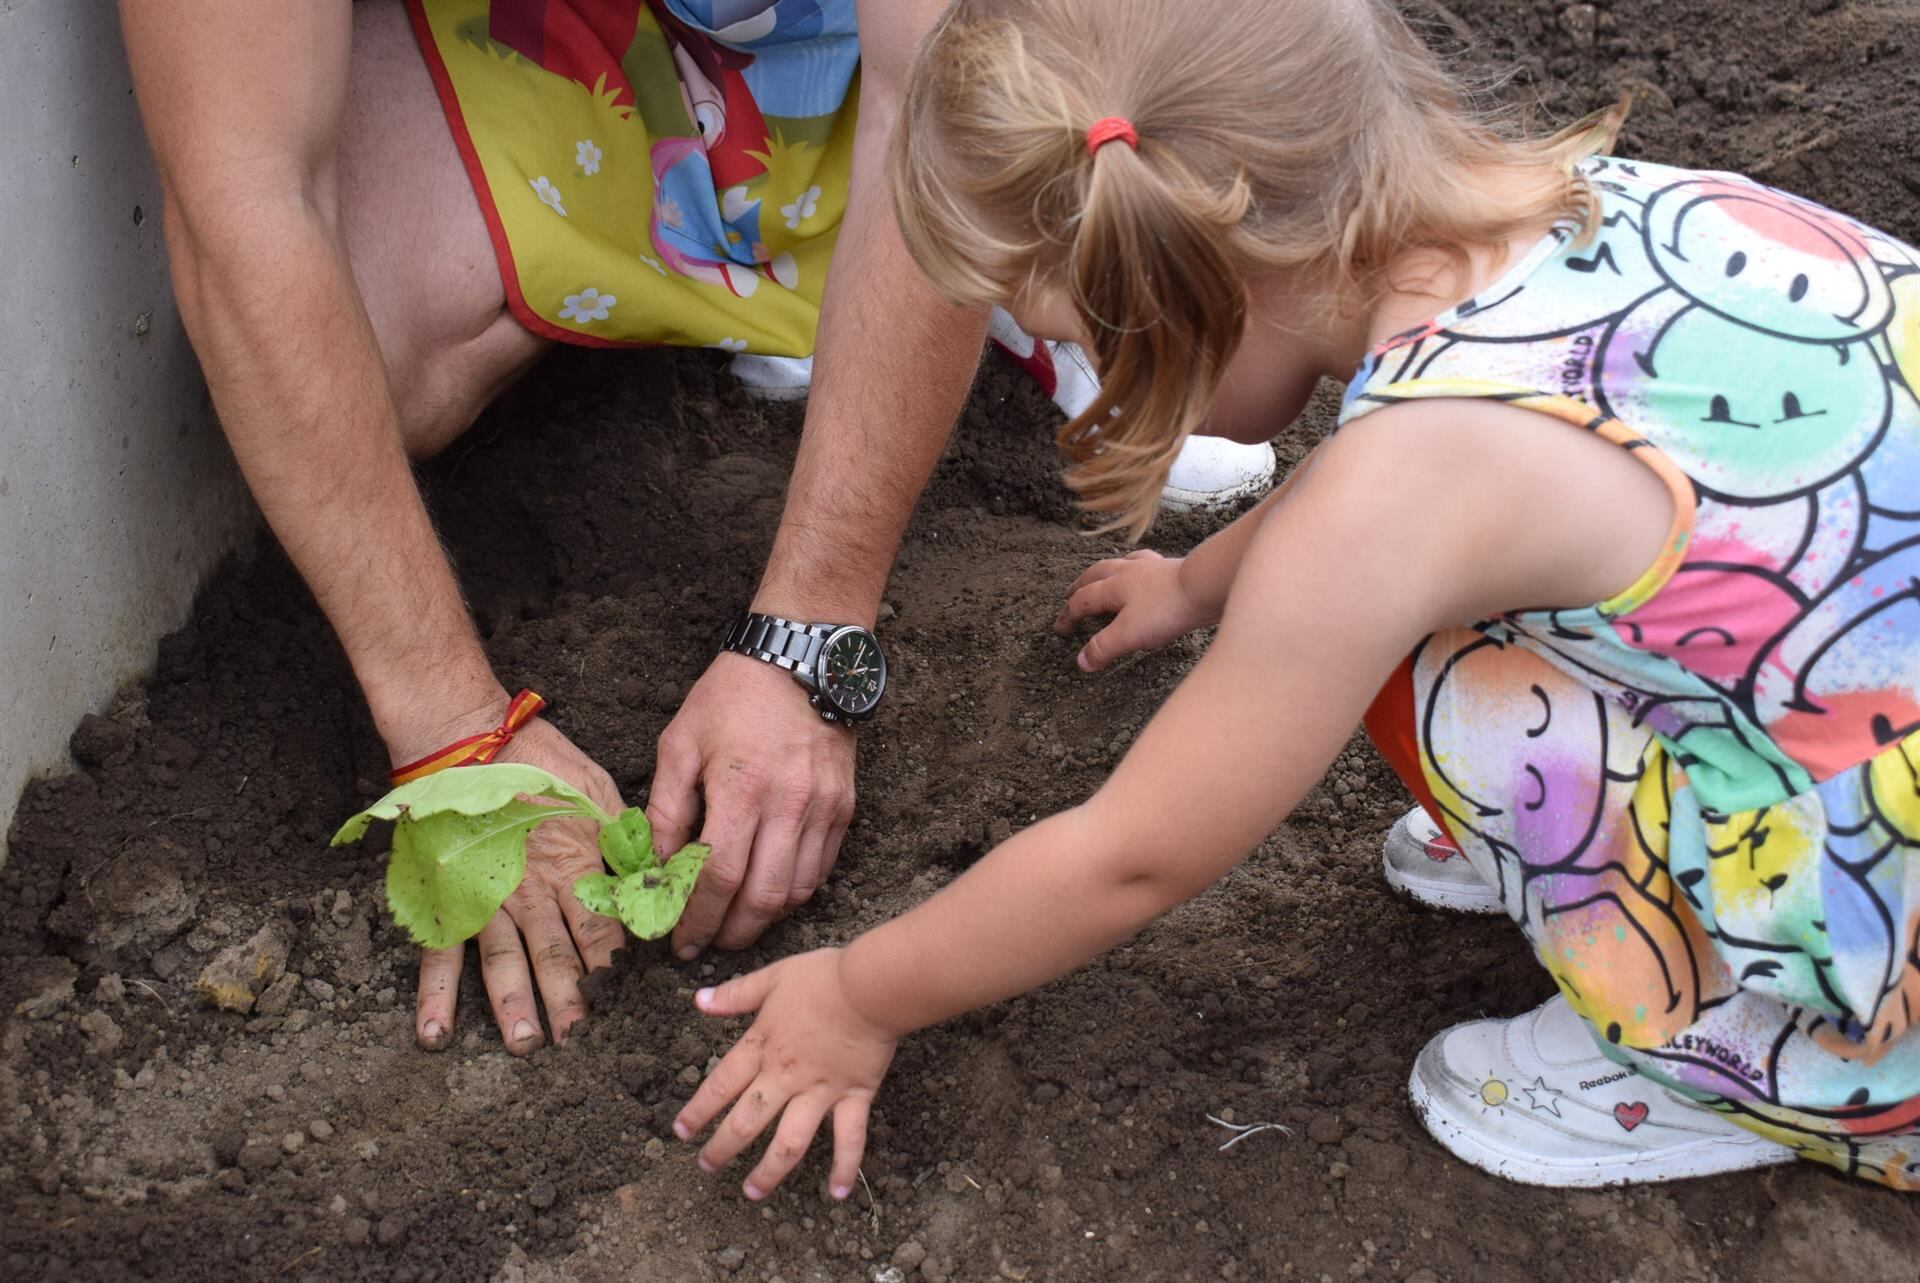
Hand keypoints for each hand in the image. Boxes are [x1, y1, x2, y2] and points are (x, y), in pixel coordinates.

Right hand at [406, 711, 627, 1054]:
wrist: (466, 740)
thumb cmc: (538, 760)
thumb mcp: (596, 792)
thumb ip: (623, 838)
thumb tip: (655, 875)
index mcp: (574, 867)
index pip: (603, 928)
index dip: (614, 965)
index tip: (628, 999)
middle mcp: (532, 892)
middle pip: (557, 954)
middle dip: (571, 1000)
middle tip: (580, 1041)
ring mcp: (488, 899)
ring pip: (505, 961)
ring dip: (515, 1006)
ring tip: (526, 1044)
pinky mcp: (450, 897)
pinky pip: (439, 952)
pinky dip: (434, 995)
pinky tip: (434, 1034)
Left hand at [648, 654, 855, 958]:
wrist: (800, 658)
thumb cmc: (731, 697)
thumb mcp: (680, 744)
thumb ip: (665, 810)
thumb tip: (656, 867)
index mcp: (741, 788)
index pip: (719, 877)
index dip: (696, 918)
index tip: (677, 941)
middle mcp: (788, 804)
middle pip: (762, 897)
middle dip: (730, 933)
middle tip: (705, 942)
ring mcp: (822, 807)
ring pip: (796, 890)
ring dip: (763, 919)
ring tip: (735, 923)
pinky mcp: (844, 806)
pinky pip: (821, 868)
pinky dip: (793, 892)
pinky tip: (769, 893)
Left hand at [673, 949, 897, 1199]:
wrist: (871, 986)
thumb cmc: (823, 977)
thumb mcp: (773, 977)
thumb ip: (736, 994)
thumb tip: (698, 1000)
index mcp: (763, 1046)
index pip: (721, 1084)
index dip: (698, 1110)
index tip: (681, 1132)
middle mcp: (786, 1076)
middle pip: (746, 1121)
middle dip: (722, 1148)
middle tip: (707, 1167)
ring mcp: (820, 1092)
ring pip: (789, 1142)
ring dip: (768, 1171)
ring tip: (752, 1192)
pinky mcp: (855, 1097)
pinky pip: (849, 1139)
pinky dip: (844, 1167)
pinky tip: (836, 1193)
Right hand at [1053, 549, 1214, 671]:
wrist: (1206, 585)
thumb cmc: (1167, 609)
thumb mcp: (1130, 634)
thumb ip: (1104, 647)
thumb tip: (1081, 661)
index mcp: (1113, 587)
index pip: (1082, 601)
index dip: (1068, 616)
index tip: (1060, 629)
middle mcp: (1127, 572)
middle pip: (1095, 574)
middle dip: (1080, 585)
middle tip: (1070, 592)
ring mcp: (1150, 567)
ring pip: (1119, 564)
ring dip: (1105, 571)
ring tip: (1102, 575)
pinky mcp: (1170, 568)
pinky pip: (1145, 562)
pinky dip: (1136, 565)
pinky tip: (1142, 569)